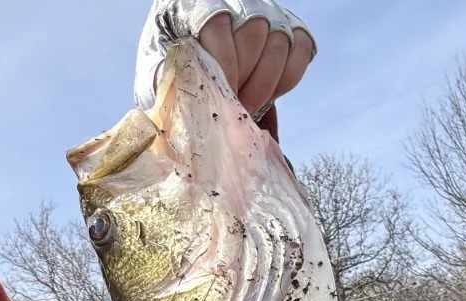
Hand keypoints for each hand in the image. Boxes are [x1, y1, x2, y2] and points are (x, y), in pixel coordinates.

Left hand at [135, 1, 315, 118]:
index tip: (224, 95)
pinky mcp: (286, 27)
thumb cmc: (175, 74)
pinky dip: (290, 76)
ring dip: (267, 82)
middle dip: (248, 77)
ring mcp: (263, 11)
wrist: (194, 68)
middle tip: (238, 107)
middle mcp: (234, 1)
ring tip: (249, 105)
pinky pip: (301, 47)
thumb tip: (199, 124)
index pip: (217, 25)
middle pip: (254, 30)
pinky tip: (272, 94)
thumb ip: (177, 91)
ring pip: (279, 39)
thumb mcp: (163, 79)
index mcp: (193, 5)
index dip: (225, 64)